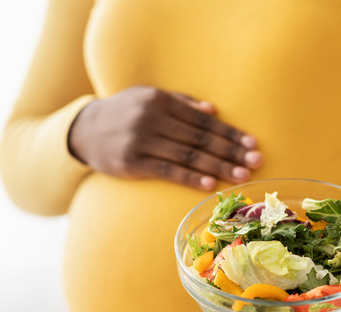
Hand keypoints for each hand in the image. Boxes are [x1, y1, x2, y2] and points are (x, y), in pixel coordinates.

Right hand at [68, 86, 261, 189]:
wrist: (85, 130)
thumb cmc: (125, 113)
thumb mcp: (149, 98)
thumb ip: (181, 102)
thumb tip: (213, 111)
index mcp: (160, 101)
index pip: (203, 120)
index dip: (229, 133)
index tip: (252, 144)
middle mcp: (151, 119)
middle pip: (200, 138)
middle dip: (230, 151)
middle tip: (255, 162)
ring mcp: (141, 142)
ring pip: (188, 156)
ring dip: (218, 167)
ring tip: (241, 175)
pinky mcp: (132, 163)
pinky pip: (168, 172)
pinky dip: (191, 178)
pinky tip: (210, 185)